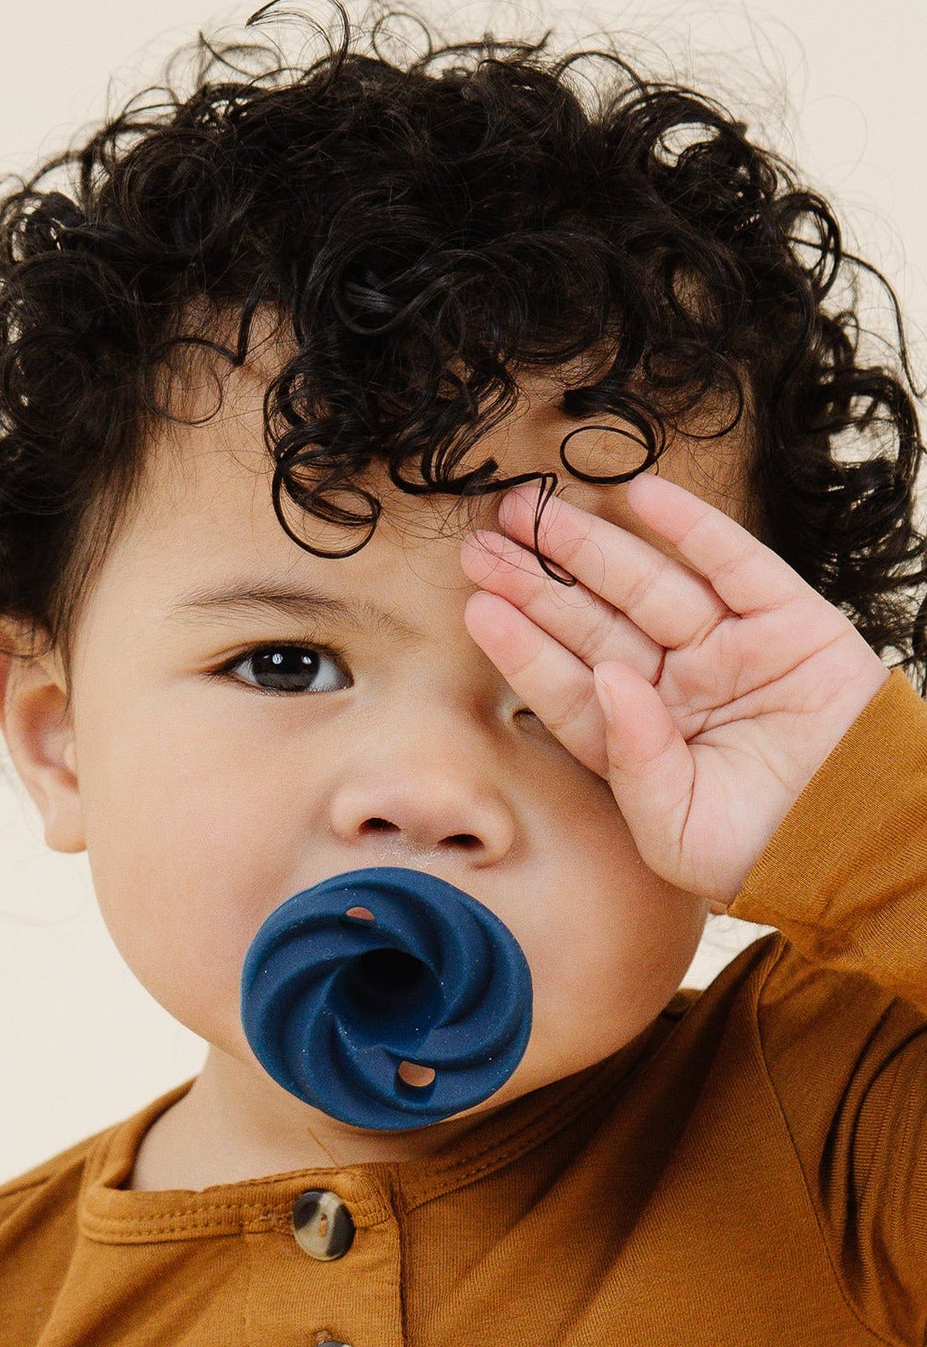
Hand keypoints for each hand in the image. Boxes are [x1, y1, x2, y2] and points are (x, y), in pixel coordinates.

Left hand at [461, 474, 890, 907]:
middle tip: (481, 546)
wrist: (868, 847)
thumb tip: (608, 680)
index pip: (568, 684)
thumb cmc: (766, 852)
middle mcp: (677, 686)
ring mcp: (730, 650)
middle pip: (592, 624)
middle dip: (536, 584)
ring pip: (646, 585)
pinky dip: (690, 527)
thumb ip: (632, 762)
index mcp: (640, 739)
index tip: (479, 610)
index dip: (523, 647)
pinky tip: (638, 494)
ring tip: (530, 513)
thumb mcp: (676, 830)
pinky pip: (734, 563)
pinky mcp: (790, 622)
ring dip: (587, 546)